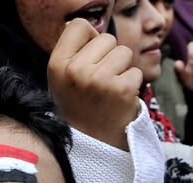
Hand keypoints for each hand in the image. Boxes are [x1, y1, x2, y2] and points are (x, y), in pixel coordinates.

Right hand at [48, 18, 141, 150]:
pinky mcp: (122, 90)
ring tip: (109, 91)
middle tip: (99, 83)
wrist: (91, 147)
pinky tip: (119, 101)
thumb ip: (72, 52)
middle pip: (107, 38)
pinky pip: (135, 72)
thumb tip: (90, 27)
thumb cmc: (78, 108)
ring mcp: (99, 80)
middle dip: (108, 56)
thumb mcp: (62, 80)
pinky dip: (132, 86)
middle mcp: (76, 70)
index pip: (79, 26)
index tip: (89, 57)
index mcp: (57, 65)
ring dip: (122, 70)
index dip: (89, 39)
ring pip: (124, 52)